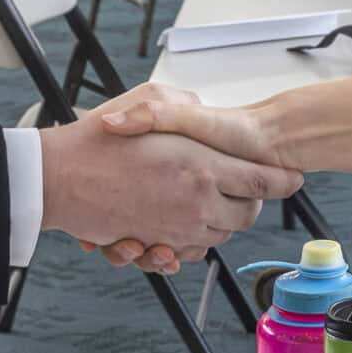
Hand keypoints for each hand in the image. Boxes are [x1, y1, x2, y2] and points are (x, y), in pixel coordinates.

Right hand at [39, 100, 299, 268]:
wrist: (59, 178)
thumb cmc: (100, 141)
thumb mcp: (149, 100)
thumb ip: (186, 105)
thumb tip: (202, 110)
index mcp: (202, 167)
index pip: (263, 181)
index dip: (283, 180)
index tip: (292, 177)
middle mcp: (197, 204)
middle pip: (248, 214)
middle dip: (250, 201)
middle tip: (244, 185)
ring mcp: (178, 229)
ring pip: (220, 234)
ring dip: (220, 220)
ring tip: (205, 198)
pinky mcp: (157, 244)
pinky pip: (190, 252)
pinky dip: (191, 241)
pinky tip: (179, 221)